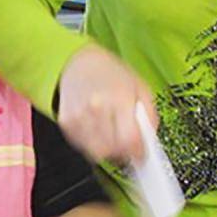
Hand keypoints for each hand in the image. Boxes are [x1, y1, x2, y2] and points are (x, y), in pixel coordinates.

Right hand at [57, 44, 155, 164]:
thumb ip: (149, 117)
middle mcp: (96, 107)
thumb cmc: (112, 74)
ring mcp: (78, 117)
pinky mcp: (66, 123)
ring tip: (111, 134)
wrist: (79, 62)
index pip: (129, 139)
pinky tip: (97, 129)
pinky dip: (92, 144)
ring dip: (107, 150)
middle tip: (126, 144)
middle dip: (123, 152)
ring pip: (96, 153)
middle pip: (112, 150)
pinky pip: (83, 147)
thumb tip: (149, 144)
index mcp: (119, 97)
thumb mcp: (141, 89)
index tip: (141, 154)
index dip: (138, 152)